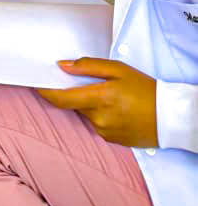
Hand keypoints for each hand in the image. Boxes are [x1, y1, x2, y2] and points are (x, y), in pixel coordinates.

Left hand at [38, 59, 157, 147]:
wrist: (170, 117)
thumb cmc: (145, 89)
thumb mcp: (118, 69)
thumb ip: (88, 66)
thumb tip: (63, 65)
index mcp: (99, 98)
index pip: (61, 98)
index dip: (45, 92)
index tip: (35, 83)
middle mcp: (99, 118)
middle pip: (73, 105)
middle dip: (74, 93)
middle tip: (89, 83)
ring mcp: (104, 131)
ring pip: (85, 114)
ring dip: (89, 104)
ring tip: (110, 96)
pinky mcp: (111, 140)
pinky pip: (97, 124)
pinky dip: (99, 115)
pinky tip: (116, 109)